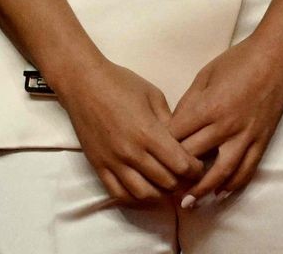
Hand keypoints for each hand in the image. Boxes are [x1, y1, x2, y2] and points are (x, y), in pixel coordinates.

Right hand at [54, 58, 201, 203]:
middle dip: (182, 182)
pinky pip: (119, 194)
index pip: (181, 164)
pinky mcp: (98, 167)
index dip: (195, 169)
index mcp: (149, 132)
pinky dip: (135, 198)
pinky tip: (144, 190)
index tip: (198, 166)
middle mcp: (132, 152)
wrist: (84, 84)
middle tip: (187, 177)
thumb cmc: (121, 84)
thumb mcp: (154, 96)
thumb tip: (182, 142)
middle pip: (166, 182)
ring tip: (167, 186)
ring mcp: (113, 162)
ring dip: (160, 194)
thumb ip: (170, 121)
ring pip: (144, 194)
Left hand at [167, 35, 282, 206]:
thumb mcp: (205, 75)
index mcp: (209, 106)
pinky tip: (219, 194)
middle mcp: (226, 126)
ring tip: (188, 203)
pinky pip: (246, 170)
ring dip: (203, 191)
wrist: (277, 56)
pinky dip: (232, 185)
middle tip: (162, 182)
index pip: (178, 136)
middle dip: (176, 171)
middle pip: (194, 157)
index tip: (152, 155)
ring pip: (221, 173)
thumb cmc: (238, 60)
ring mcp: (246, 136)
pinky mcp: (261, 141)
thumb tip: (176, 127)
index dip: (162, 147)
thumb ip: (188, 103)